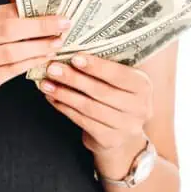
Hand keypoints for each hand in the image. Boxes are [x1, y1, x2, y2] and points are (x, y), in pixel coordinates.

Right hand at [0, 3, 70, 118]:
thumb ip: (5, 24)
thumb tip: (42, 11)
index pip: (6, 11)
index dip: (34, 10)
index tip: (58, 11)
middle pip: (9, 28)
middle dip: (41, 25)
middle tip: (64, 25)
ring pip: (12, 50)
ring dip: (39, 46)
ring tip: (58, 43)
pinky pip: (11, 69)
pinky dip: (31, 62)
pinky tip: (45, 58)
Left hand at [38, 52, 153, 153]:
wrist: (124, 138)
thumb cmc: (117, 99)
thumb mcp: (120, 82)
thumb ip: (104, 69)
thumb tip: (71, 51)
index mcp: (143, 86)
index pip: (119, 74)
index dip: (96, 67)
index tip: (74, 58)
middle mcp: (140, 107)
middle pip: (101, 91)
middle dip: (74, 79)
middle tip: (53, 69)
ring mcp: (126, 126)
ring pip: (89, 107)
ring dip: (64, 94)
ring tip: (47, 84)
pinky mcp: (110, 140)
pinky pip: (83, 121)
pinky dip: (65, 109)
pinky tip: (53, 99)